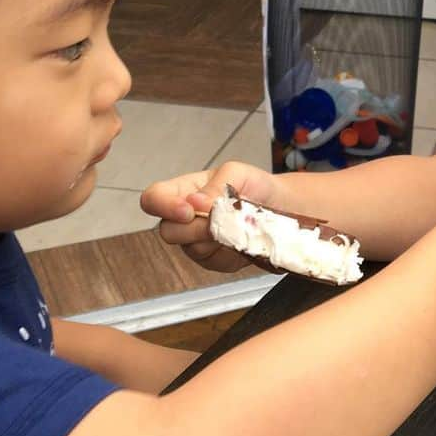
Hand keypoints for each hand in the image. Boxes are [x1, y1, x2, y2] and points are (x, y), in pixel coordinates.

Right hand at [139, 161, 285, 270]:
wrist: (282, 207)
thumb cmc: (256, 186)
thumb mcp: (239, 173)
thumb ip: (217, 185)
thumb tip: (196, 203)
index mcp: (184, 190)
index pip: (153, 198)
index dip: (162, 206)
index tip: (187, 210)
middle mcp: (185, 218)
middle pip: (168, 231)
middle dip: (194, 228)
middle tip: (219, 221)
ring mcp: (197, 241)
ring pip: (190, 249)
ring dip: (215, 239)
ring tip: (237, 226)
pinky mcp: (212, 260)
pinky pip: (212, 262)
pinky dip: (228, 251)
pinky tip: (240, 239)